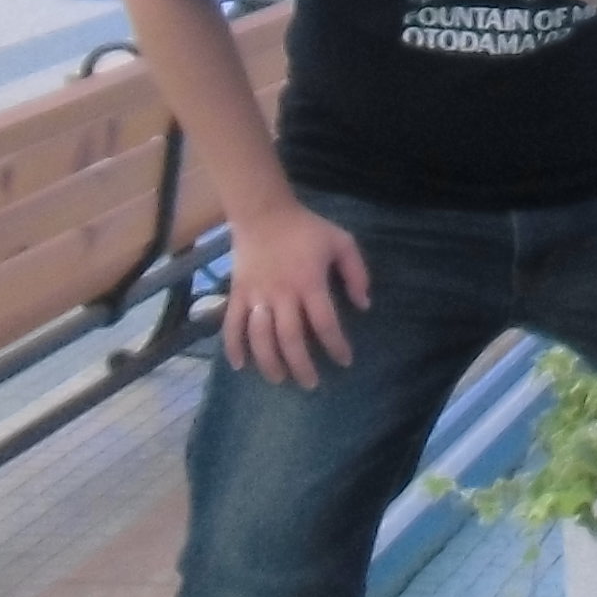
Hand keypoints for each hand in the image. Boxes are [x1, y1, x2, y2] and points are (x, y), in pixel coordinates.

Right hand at [221, 199, 370, 388]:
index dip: (336, 345)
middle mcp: (282, 294)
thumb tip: (364, 305)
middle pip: (291, 338)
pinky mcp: (238, 293)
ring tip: (280, 379)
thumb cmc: (306, 228)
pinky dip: (233, 347)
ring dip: (269, 362)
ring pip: (260, 337)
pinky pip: (232, 324)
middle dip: (302, 365)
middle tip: (311, 384)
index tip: (344, 361)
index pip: (324, 323)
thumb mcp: (341, 242)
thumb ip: (357, 272)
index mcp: (309, 282)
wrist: (263, 212)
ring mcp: (256, 295)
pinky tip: (240, 366)